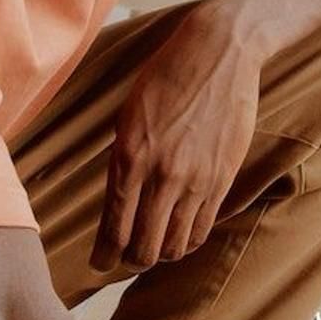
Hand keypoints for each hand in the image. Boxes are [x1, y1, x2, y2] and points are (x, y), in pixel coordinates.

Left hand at [90, 10, 261, 272]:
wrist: (218, 54)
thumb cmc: (167, 78)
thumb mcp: (130, 118)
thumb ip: (124, 163)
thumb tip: (119, 203)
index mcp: (129, 157)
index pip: (113, 226)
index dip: (104, 255)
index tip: (99, 265)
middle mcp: (161, 175)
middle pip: (143, 247)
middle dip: (130, 261)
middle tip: (125, 260)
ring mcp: (195, 181)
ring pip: (173, 246)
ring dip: (160, 255)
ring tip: (153, 250)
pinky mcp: (221, 180)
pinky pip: (201, 229)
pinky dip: (186, 242)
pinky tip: (179, 237)